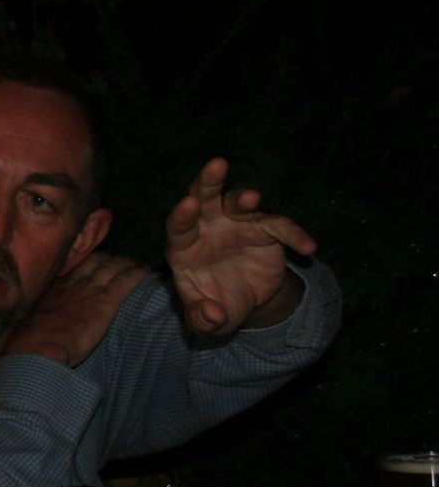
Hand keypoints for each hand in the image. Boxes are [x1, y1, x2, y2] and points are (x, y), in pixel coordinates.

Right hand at [5, 252, 148, 368]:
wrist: (39, 347)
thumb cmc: (33, 341)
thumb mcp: (35, 321)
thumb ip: (43, 314)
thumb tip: (40, 322)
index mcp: (57, 288)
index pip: (76, 266)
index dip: (89, 262)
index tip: (96, 263)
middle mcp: (74, 283)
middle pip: (96, 261)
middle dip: (109, 260)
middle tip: (120, 263)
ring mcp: (91, 290)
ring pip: (113, 266)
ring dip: (126, 264)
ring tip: (136, 265)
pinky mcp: (106, 301)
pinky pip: (126, 280)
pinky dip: (138, 274)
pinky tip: (146, 272)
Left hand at [165, 157, 315, 335]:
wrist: (244, 303)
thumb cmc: (214, 306)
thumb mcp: (206, 322)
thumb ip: (203, 319)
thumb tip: (211, 314)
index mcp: (184, 248)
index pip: (178, 227)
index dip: (181, 216)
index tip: (186, 205)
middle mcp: (207, 228)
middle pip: (203, 198)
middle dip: (208, 181)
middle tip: (216, 165)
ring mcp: (236, 225)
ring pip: (238, 202)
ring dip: (245, 198)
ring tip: (251, 198)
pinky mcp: (265, 230)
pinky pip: (280, 226)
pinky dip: (293, 234)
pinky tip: (307, 247)